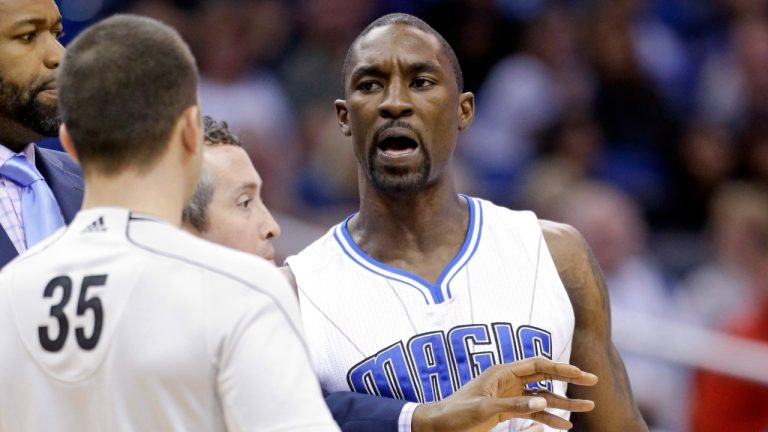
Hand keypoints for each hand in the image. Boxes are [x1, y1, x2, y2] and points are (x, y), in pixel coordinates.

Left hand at [411, 357, 597, 431]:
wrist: (438, 425)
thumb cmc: (456, 413)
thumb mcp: (484, 409)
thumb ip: (514, 405)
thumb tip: (543, 401)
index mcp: (502, 372)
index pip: (538, 364)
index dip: (561, 368)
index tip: (581, 374)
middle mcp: (508, 380)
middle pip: (545, 377)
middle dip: (569, 380)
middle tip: (593, 383)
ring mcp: (508, 394)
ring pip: (542, 396)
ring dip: (563, 403)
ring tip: (587, 407)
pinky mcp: (506, 409)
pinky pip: (533, 412)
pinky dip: (548, 418)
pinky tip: (564, 425)